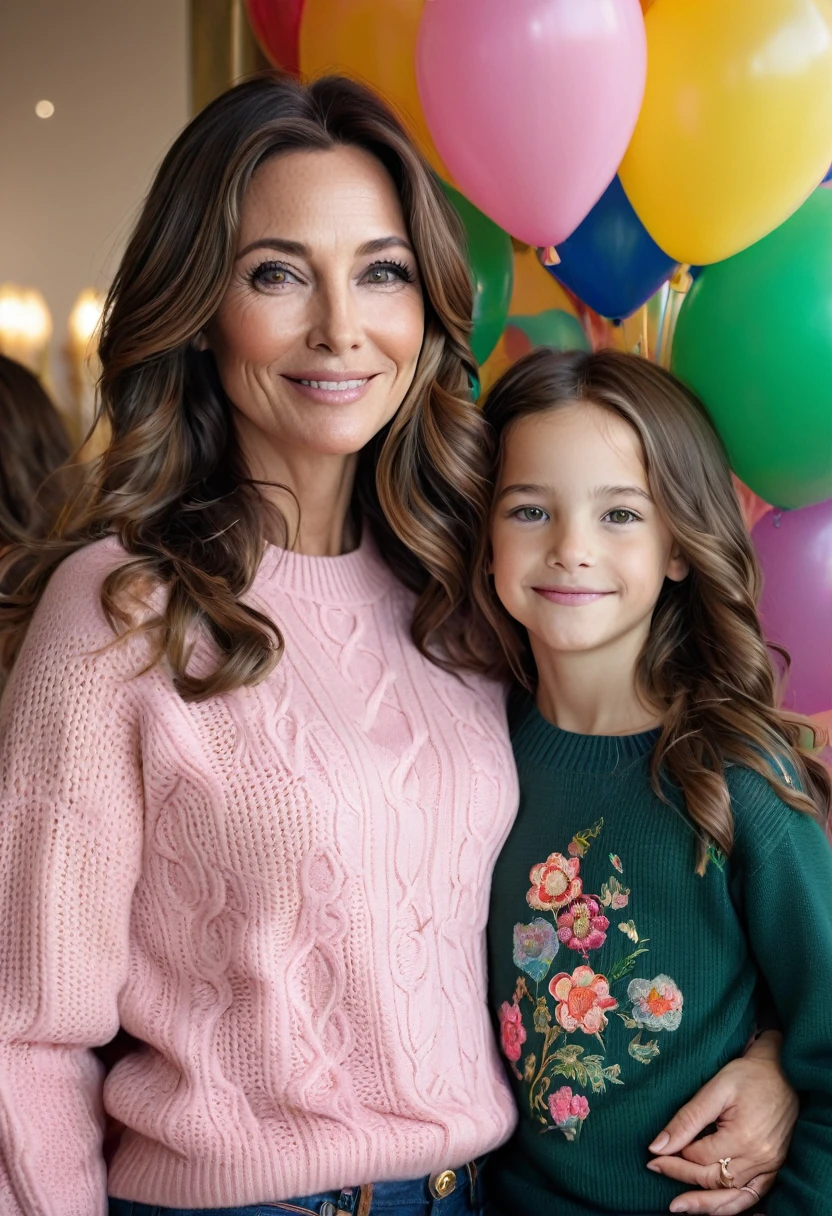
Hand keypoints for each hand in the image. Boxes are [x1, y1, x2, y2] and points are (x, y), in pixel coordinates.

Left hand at [646, 1032, 796, 1212]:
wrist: (784, 1071)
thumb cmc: (748, 1074)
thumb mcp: (715, 1089)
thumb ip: (687, 1119)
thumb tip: (657, 1146)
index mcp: (742, 1137)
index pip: (698, 1157)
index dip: (675, 1156)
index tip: (654, 1154)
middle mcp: (758, 1158)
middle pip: (713, 1178)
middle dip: (682, 1176)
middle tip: (655, 1169)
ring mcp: (769, 1166)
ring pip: (731, 1194)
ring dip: (705, 1203)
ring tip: (680, 1207)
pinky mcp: (774, 1167)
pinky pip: (753, 1196)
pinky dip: (732, 1205)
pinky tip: (713, 1208)